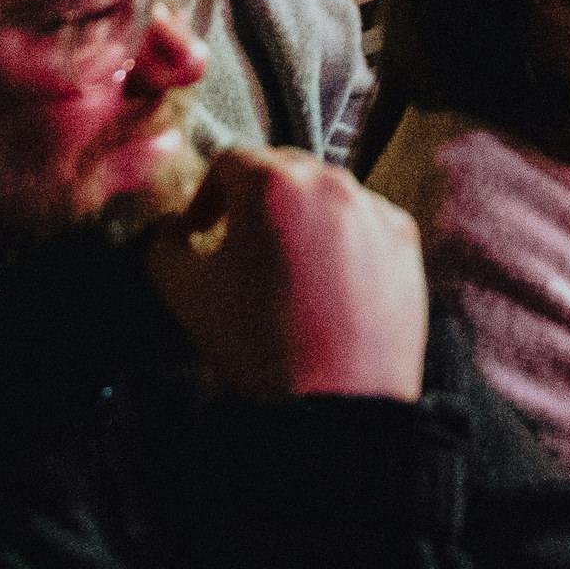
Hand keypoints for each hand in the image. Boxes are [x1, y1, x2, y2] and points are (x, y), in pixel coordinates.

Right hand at [143, 149, 428, 401]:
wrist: (336, 408)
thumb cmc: (256, 346)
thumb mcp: (185, 294)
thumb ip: (164, 246)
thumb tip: (171, 231)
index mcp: (272, 183)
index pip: (229, 161)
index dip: (206, 194)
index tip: (200, 231)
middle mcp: (330, 182)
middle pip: (282, 169)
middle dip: (255, 200)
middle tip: (241, 247)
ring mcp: (374, 209)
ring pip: (327, 194)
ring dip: (301, 218)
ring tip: (288, 270)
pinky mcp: (405, 241)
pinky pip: (365, 223)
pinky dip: (344, 240)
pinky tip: (330, 286)